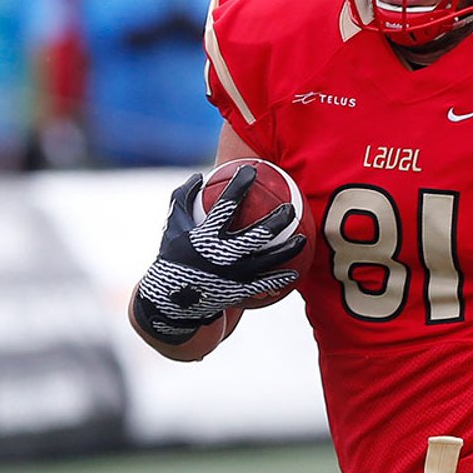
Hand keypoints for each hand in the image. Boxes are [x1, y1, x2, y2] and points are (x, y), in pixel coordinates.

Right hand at [133, 166, 305, 343]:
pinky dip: (280, 277)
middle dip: (277, 220)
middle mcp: (221, 255)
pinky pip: (264, 283)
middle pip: (257, 234)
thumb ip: (184, 197)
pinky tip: (295, 271)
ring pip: (267, 260)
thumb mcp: (173, 225)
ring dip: (287, 250)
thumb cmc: (173, 256)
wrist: (170, 301)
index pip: (226, 205)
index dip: (239, 185)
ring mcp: (231, 275)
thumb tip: (198, 175)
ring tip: (302, 238)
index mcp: (205, 236)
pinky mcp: (237, 292)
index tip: (252, 171)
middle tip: (289, 208)